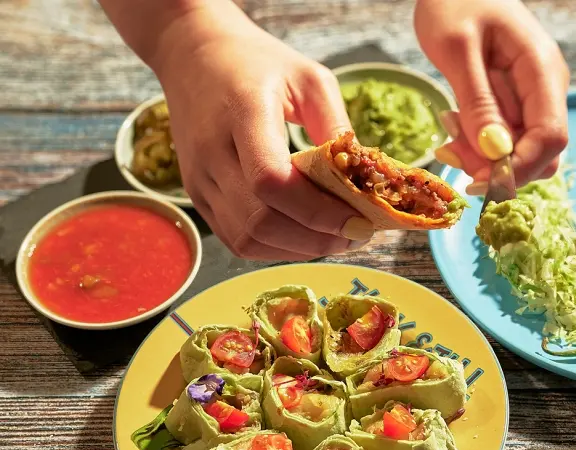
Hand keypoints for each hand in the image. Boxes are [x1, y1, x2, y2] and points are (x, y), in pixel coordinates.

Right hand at [149, 7, 374, 259]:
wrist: (193, 55)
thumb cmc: (258, 63)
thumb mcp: (310, 78)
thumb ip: (336, 127)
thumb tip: (363, 181)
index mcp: (242, 112)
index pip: (271, 180)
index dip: (318, 211)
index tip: (359, 220)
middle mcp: (212, 152)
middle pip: (260, 220)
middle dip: (316, 238)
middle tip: (357, 234)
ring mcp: (199, 180)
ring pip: (248, 239)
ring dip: (298, 249)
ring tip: (336, 238)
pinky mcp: (197, 197)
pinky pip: (237, 240)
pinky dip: (276, 248)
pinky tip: (306, 236)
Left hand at [414, 0, 569, 193]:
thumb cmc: (454, 1)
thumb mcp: (457, 48)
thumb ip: (478, 101)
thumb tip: (496, 154)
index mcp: (541, 69)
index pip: (551, 136)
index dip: (520, 168)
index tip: (479, 181)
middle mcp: (544, 89)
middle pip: (538, 153)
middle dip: (496, 166)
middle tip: (450, 150)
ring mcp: (529, 98)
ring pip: (517, 152)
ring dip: (480, 157)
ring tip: (447, 129)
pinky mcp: (510, 104)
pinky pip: (500, 140)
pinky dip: (475, 144)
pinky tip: (451, 122)